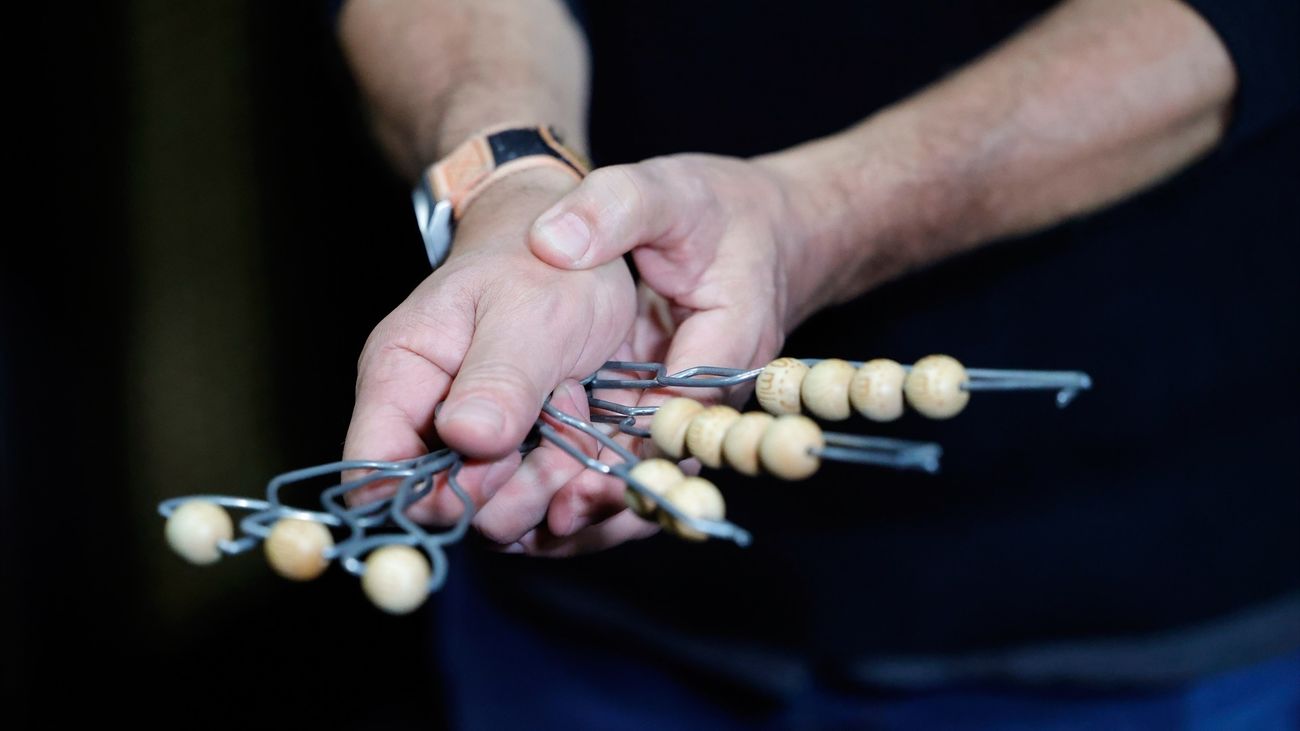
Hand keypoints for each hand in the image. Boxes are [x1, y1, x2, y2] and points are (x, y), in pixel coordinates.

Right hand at [343, 167, 636, 540]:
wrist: (582, 251)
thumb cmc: (541, 265)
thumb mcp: (529, 312)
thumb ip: (499, 378)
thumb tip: (467, 439)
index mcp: (402, 378)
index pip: (373, 471)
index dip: (429, 492)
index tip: (498, 460)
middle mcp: (428, 425)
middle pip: (445, 508)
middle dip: (513, 486)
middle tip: (564, 416)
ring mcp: (475, 449)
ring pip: (499, 518)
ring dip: (550, 484)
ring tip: (579, 410)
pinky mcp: (519, 462)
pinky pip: (538, 508)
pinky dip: (572, 485)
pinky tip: (592, 432)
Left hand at [509, 154, 822, 554]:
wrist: (762, 227)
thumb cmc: (717, 209)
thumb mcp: (665, 191)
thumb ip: (614, 208)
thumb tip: (552, 242)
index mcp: (731, 337)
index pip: (680, 407)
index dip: (629, 450)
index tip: (575, 486)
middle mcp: (719, 390)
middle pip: (667, 460)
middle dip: (610, 500)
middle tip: (544, 525)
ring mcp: (697, 409)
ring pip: (655, 476)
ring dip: (601, 510)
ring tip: (533, 534)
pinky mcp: (671, 414)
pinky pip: (640, 463)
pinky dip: (597, 491)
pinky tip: (542, 517)